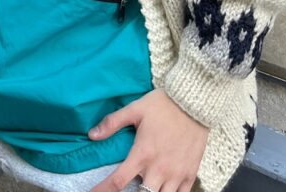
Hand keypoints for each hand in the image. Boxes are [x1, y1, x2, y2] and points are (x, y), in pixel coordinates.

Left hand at [86, 88, 208, 191]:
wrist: (194, 103)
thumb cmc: (163, 105)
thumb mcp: (135, 109)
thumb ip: (113, 122)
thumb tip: (92, 135)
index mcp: (142, 153)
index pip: (118, 182)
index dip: (102, 191)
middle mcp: (158, 169)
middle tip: (128, 184)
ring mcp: (176, 174)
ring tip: (145, 186)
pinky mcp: (190, 174)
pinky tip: (163, 189)